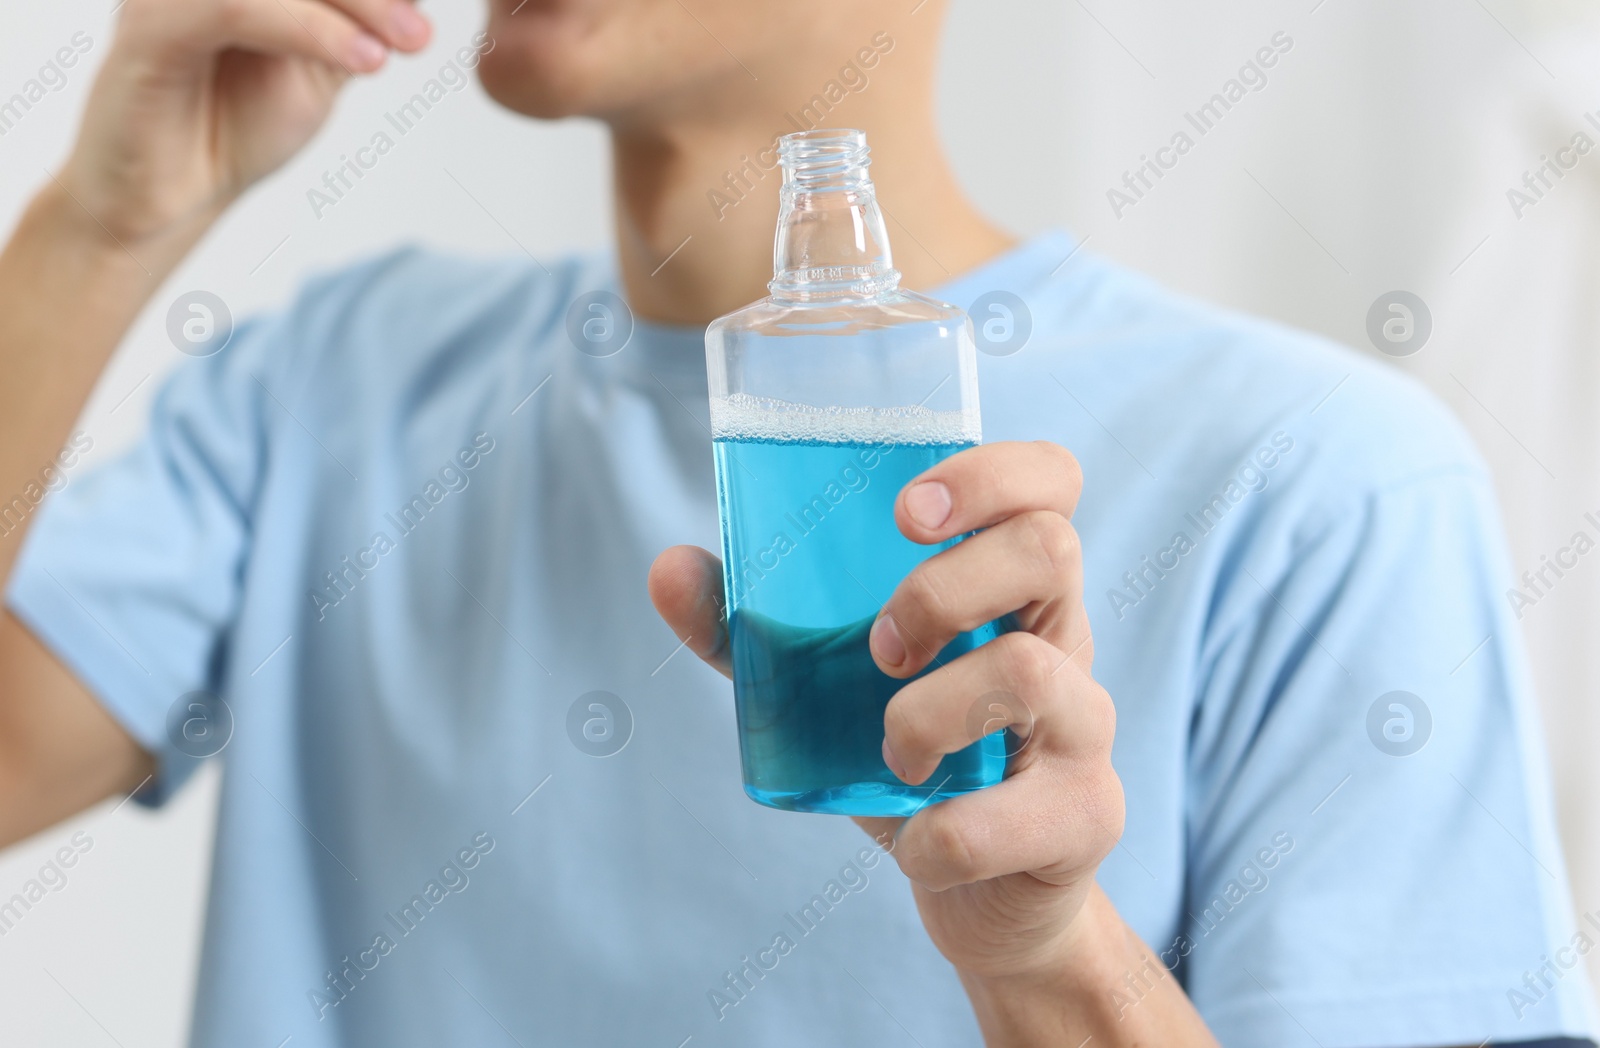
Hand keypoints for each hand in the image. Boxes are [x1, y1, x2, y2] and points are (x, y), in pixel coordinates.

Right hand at [60, 0, 431, 243]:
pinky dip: (310, 29)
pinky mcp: (150, 26)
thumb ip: (359, 24)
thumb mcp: (319, 66)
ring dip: (358, 2)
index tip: (426, 15)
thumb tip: (418, 0)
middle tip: (424, 29)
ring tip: (411, 42)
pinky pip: (234, 8)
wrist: (171, 196)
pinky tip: (364, 60)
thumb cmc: (236, 124)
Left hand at [649, 441, 1123, 984]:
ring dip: (926, 713)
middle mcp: (1064, 639)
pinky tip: (918, 840)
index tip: (906, 514)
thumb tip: (668, 568)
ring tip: (890, 754)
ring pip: (1028, 671)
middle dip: (941, 588)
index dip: (992, 472)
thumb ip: (754, 631)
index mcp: (1012, 589)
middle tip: (879, 648)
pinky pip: (1007, 814)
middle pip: (1049, 548)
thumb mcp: (831, 689)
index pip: (1050, 482)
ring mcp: (1085, 726)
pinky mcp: (1084, 816)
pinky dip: (937, 834)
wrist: (985, 897)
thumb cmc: (917, 763)